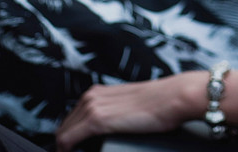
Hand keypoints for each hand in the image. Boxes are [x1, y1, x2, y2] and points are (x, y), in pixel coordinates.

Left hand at [55, 73, 202, 151]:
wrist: (174, 97)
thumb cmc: (160, 102)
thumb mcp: (129, 105)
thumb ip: (114, 112)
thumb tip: (111, 128)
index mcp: (99, 92)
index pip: (71, 119)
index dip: (70, 138)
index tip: (76, 149)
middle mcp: (92, 96)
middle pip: (64, 127)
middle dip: (66, 145)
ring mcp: (93, 106)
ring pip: (63, 134)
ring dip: (66, 149)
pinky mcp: (98, 119)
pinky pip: (67, 140)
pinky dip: (67, 151)